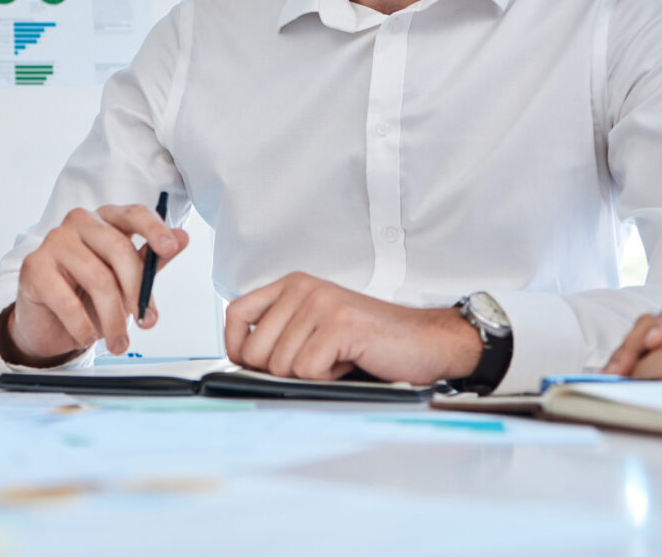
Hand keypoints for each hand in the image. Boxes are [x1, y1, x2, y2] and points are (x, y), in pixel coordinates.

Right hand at [3, 204, 189, 364]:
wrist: (50, 326)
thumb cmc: (89, 297)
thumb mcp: (126, 281)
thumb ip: (151, 261)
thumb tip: (181, 238)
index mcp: (107, 220)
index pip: (134, 214)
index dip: (154, 229)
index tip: (169, 248)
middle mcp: (79, 222)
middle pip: (118, 248)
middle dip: (137, 291)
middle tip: (146, 322)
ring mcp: (54, 241)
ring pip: (97, 278)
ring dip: (113, 319)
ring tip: (119, 342)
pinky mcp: (34, 267)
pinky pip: (67, 300)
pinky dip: (82, 325)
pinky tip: (86, 336)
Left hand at [223, 272, 481, 384]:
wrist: (425, 341)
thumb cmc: (372, 340)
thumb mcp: (316, 328)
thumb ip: (280, 334)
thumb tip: (241, 362)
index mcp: (293, 285)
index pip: (235, 313)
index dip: (235, 347)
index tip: (248, 364)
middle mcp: (303, 288)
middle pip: (255, 349)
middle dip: (281, 370)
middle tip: (316, 360)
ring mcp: (321, 304)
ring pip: (280, 364)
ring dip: (310, 374)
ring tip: (338, 357)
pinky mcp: (338, 324)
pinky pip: (307, 370)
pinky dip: (327, 377)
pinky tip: (349, 361)